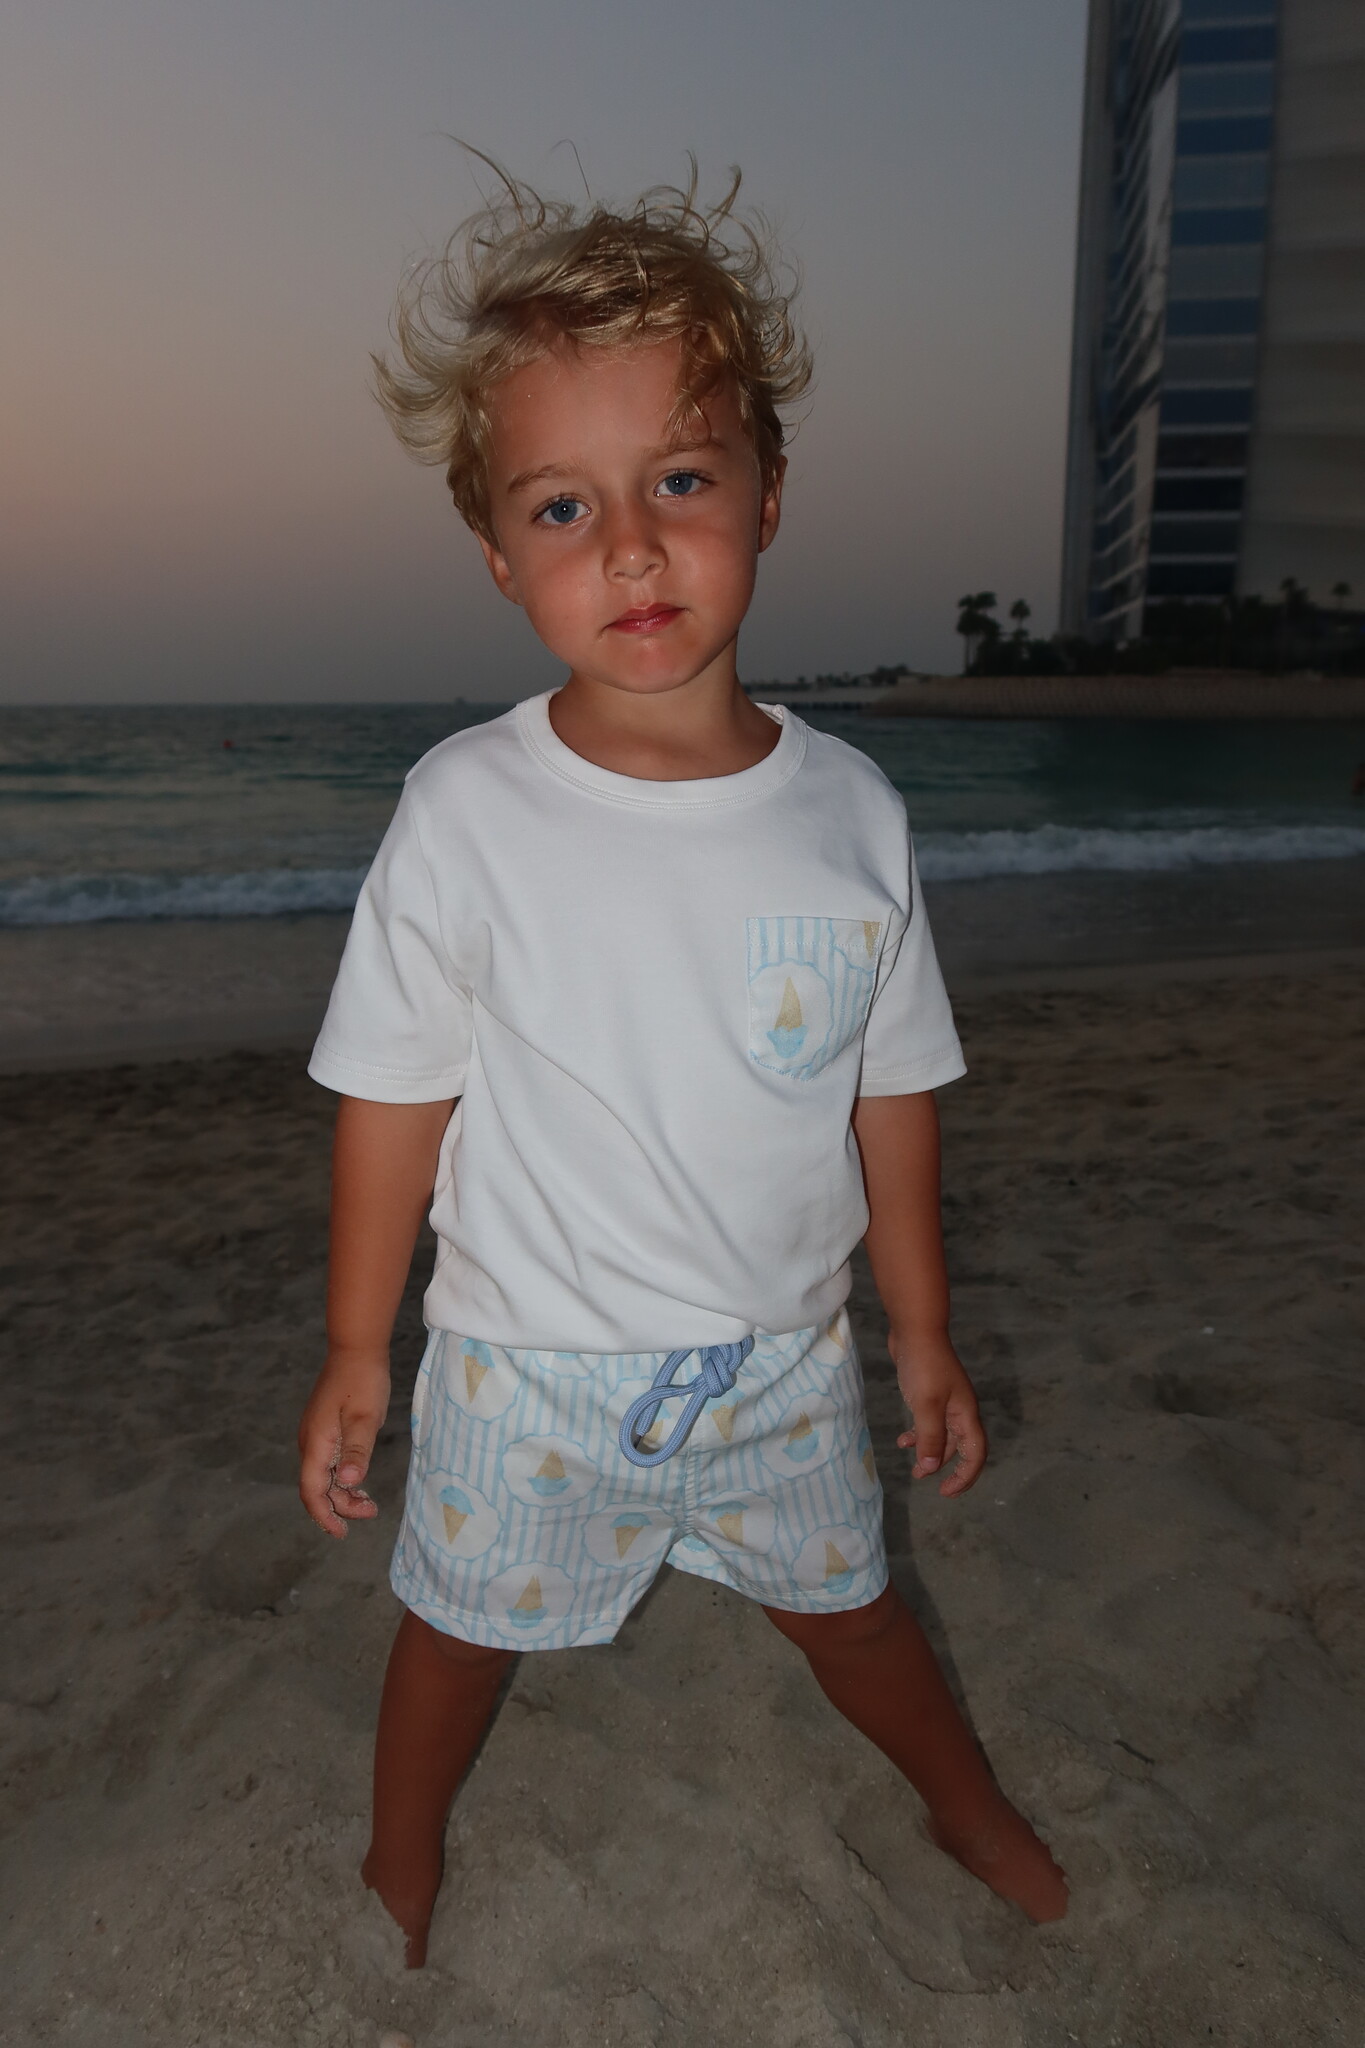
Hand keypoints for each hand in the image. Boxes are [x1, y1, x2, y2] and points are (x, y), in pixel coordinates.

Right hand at [297, 1352, 390, 1538]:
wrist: (356, 1349)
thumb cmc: (363, 1381)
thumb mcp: (366, 1417)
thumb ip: (357, 1450)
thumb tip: (349, 1481)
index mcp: (317, 1443)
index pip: (312, 1490)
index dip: (324, 1515)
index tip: (341, 1533)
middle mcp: (310, 1443)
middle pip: (317, 1487)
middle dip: (339, 1507)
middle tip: (370, 1512)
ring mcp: (316, 1435)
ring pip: (323, 1476)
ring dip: (343, 1493)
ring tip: (369, 1502)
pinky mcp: (324, 1429)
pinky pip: (328, 1462)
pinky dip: (342, 1477)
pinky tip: (360, 1480)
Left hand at [890, 1327, 986, 1496]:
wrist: (914, 1330)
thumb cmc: (923, 1366)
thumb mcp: (926, 1406)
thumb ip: (931, 1438)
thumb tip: (931, 1468)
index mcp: (966, 1415)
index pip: (976, 1454)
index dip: (965, 1477)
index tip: (946, 1492)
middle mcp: (960, 1410)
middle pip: (960, 1448)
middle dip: (945, 1468)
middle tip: (925, 1481)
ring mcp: (946, 1401)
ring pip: (943, 1437)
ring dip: (929, 1453)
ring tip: (913, 1467)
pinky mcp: (930, 1394)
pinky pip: (929, 1423)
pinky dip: (918, 1435)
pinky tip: (903, 1441)